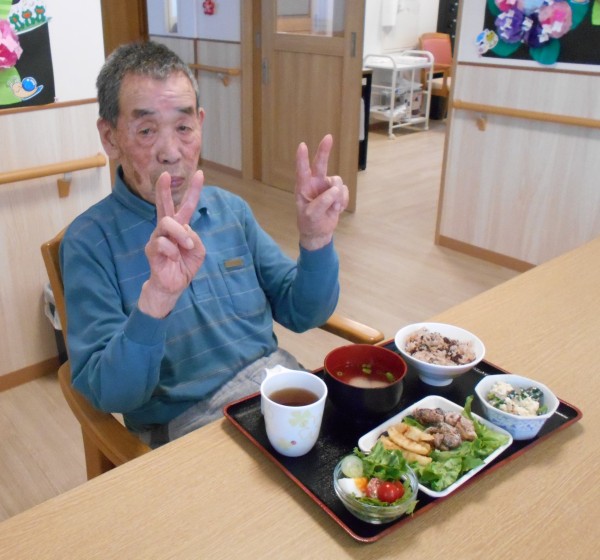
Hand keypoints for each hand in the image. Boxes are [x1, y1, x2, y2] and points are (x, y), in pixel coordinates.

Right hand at [138, 171, 205, 317]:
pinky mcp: (151, 249)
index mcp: (180, 227)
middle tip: (165, 175)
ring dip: (181, 234)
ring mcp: (157, 237)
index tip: (201, 174)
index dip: (194, 190)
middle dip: (163, 189)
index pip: (186, 205)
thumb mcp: (198, 251)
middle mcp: (167, 229)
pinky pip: (163, 243)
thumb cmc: (184, 266)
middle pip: (164, 205)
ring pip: (167, 223)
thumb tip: (184, 229)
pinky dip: (173, 250)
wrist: (173, 286)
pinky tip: (174, 258)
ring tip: (187, 246)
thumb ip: (195, 237)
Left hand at [295, 134, 348, 250]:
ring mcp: (326, 187)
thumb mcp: (311, 215)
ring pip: (337, 182)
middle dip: (324, 150)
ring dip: (338, 197)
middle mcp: (315, 183)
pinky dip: (343, 201)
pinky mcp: (337, 193)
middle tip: (328, 137)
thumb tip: (334, 190)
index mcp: (303, 187)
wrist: (319, 232)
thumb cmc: (309, 222)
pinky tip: (336, 209)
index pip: (302, 170)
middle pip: (321, 164)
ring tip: (333, 208)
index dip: (302, 158)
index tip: (302, 145)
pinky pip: (344, 191)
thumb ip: (321, 202)